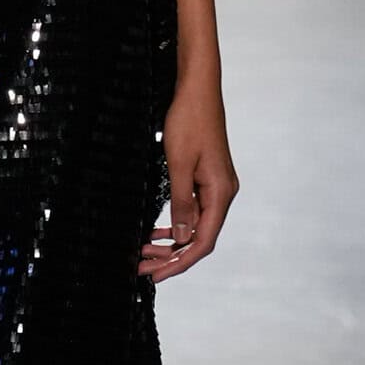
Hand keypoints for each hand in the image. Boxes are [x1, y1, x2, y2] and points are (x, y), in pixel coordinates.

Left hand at [138, 81, 237, 281]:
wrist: (198, 89)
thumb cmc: (189, 120)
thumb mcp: (178, 164)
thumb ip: (180, 203)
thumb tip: (179, 237)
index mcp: (220, 193)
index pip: (203, 241)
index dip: (180, 263)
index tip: (156, 276)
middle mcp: (223, 193)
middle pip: (199, 237)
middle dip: (170, 257)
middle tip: (141, 268)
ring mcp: (216, 186)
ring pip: (195, 226)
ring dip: (170, 242)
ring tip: (143, 254)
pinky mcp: (207, 178)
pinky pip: (193, 211)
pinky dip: (175, 224)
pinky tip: (157, 232)